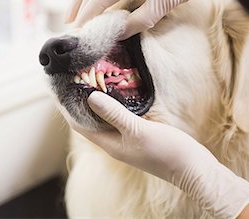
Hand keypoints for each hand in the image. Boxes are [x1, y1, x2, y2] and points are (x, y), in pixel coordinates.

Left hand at [71, 91, 248, 218]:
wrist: (192, 169)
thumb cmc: (166, 152)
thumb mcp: (138, 131)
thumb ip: (114, 114)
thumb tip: (89, 97)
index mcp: (109, 143)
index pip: (77, 123)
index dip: (65, 107)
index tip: (55, 88)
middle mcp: (113, 141)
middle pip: (88, 119)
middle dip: (77, 101)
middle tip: (72, 79)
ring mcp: (126, 138)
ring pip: (103, 117)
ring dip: (94, 101)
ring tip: (89, 80)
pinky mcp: (138, 134)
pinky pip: (118, 116)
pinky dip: (113, 103)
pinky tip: (117, 91)